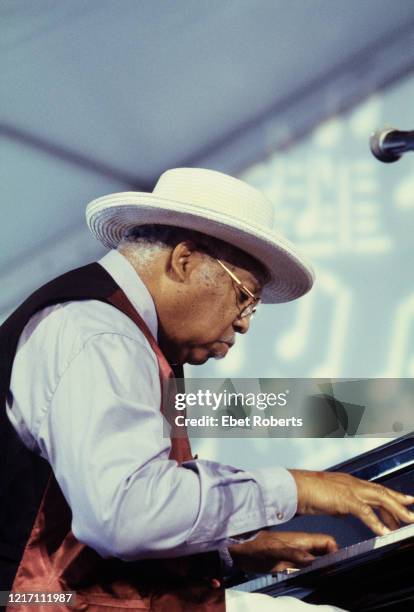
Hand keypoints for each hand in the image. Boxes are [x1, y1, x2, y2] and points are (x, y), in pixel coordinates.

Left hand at [228, 530, 337, 573]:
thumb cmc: (256, 546)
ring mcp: (296, 555)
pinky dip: (310, 576)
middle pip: (325, 553)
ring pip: (317, 562)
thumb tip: (312, 560)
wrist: (240, 549)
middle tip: (333, 579)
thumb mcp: (274, 550)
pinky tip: (309, 584)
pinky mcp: (289, 564)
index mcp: (302, 540)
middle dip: (331, 564)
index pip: (327, 542)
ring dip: (321, 571)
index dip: (336, 552)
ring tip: (324, 584)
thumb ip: (293, 553)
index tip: (337, 567)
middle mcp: (302, 547)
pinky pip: (306, 569)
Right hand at [289, 469, 413, 535]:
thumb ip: (340, 503)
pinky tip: (384, 532)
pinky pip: (365, 512)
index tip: (401, 503)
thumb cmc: (305, 491)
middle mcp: (351, 483)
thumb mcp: (327, 498)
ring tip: (408, 521)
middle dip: (399, 501)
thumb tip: (347, 510)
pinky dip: (376, 522)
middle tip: (412, 510)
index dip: (389, 496)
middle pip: (382, 491)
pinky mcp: (345, 499)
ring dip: (396, 510)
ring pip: (380, 499)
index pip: (374, 489)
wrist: (294, 487)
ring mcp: (349, 489)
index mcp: (348, 481)